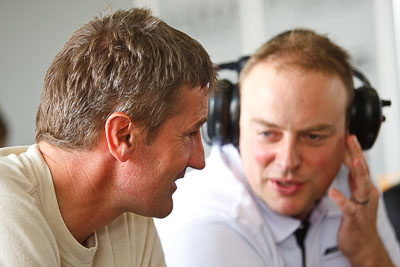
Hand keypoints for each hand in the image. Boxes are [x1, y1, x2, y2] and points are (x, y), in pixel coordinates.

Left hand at [329, 135, 393, 266]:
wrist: (364, 246)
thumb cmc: (358, 221)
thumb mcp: (356, 197)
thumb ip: (352, 181)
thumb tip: (347, 164)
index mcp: (365, 189)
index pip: (360, 166)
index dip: (354, 151)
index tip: (348, 136)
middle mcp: (366, 196)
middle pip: (362, 171)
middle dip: (357, 154)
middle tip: (351, 138)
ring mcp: (362, 207)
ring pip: (362, 187)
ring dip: (358, 173)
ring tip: (352, 160)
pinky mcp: (354, 219)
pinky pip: (348, 208)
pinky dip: (342, 200)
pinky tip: (333, 192)